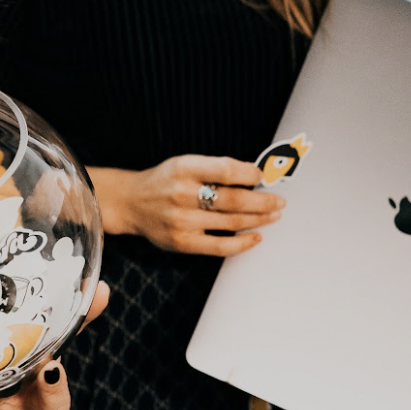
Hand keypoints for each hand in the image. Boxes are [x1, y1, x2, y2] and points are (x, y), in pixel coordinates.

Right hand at [92, 156, 281, 254]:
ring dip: (259, 219)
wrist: (131, 202)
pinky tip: (256, 237)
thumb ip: (214, 169)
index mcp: (183, 168)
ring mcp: (182, 220)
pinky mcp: (182, 242)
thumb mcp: (184, 163)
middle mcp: (182, 194)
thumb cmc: (164, 181)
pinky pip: (220, 246)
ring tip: (273, 215)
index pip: (226, 170)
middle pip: (234, 199)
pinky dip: (242, 243)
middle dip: (263, 201)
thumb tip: (254, 176)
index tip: (262, 176)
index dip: (251, 174)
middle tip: (279, 202)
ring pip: (232, 222)